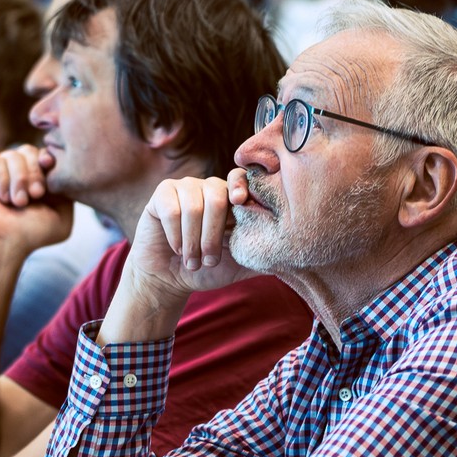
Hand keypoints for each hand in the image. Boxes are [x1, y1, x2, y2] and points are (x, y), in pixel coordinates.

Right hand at [0, 145, 74, 252]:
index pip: (44, 155)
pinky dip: (3, 180)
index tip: (49, 167)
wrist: (4, 244)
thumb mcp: (62, 214)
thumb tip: (61, 168)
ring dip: (20, 179)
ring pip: (13, 154)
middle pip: (30, 150)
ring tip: (19, 202)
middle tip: (37, 194)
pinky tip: (3, 199)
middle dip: (36, 171)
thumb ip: (67, 191)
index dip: (48, 159)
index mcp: (34, 178)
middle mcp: (15, 172)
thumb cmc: (32, 234)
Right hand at [127, 174, 257, 299]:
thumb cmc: (206, 270)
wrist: (170, 279)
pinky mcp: (162, 195)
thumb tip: (294, 253)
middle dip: (213, 235)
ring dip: (193, 241)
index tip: (239, 202)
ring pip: (193, 205)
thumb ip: (263, 254)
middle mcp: (208, 187)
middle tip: (209, 261)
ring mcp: (184, 188)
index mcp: (230, 198)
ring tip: (192, 261)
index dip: (240, 185)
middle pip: (216, 195)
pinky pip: (171, 209)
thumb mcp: (240, 264)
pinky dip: (176, 235)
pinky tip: (176, 248)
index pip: (240, 177)